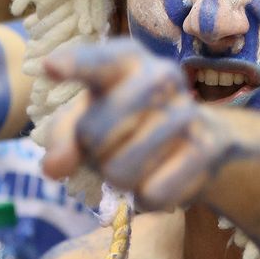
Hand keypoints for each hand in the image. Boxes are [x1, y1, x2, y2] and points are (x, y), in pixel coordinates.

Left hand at [43, 39, 229, 210]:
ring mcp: (187, 110)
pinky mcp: (209, 145)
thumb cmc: (125, 122)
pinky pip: (154, 191)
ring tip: (136, 163)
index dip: (75, 64)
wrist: (193, 138)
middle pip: (94, 134)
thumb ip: (63, 139)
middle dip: (91, 154)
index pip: (98, 62)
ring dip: (119, 179)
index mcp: (125, 60)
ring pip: (122, 170)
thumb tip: (54, 167)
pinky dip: (146, 198)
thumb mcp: (87, 120)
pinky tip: (159, 180)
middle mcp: (160, 76)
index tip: (50, 66)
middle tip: (110, 149)